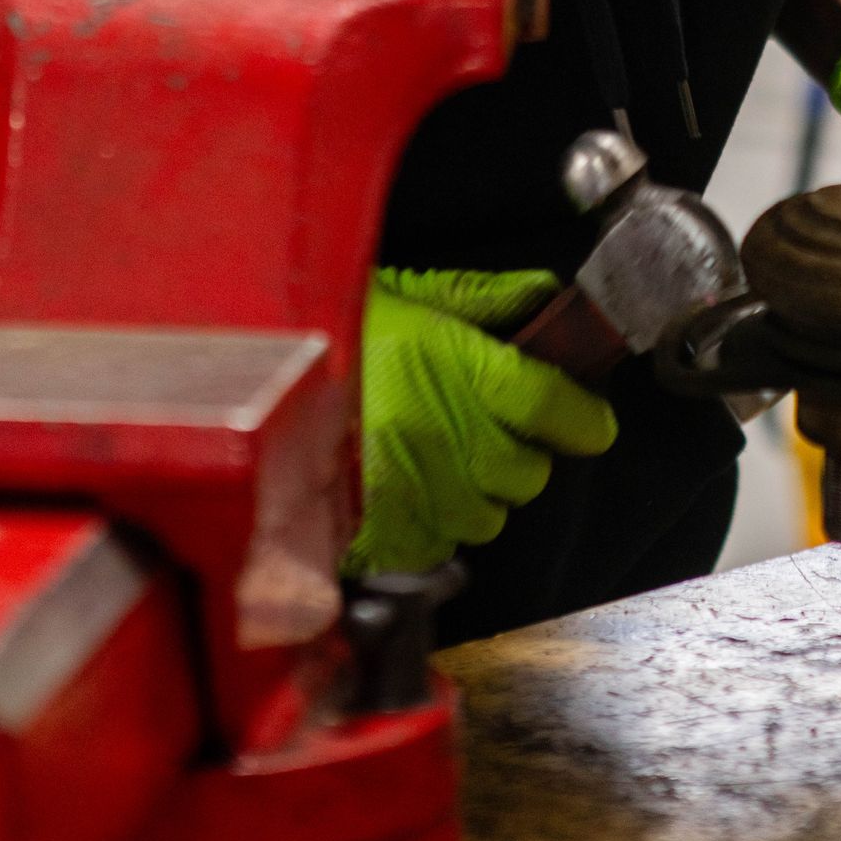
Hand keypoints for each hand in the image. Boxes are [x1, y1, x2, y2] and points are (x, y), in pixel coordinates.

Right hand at [349, 267, 618, 576]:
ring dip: (479, 495)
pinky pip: (439, 546)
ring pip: (488, 516)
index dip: (584, 418)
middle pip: (528, 473)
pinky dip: (434, 525)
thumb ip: (488, 299)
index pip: (554, 408)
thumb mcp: (413, 295)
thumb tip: (549, 299)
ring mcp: (416, 491)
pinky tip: (411, 491)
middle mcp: (448, 435)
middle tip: (493, 433)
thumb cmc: (336, 331)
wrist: (251, 377)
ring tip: (444, 462)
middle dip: (522, 455)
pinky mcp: (383, 532)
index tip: (589, 420)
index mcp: (462, 369)